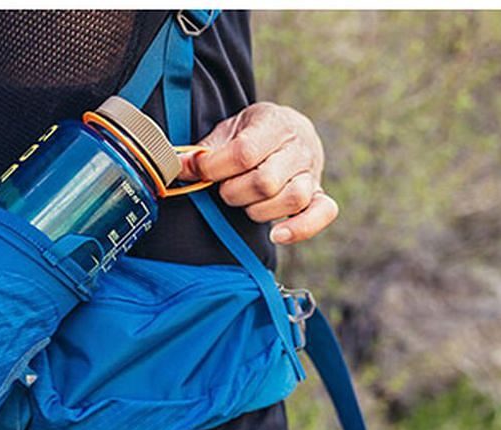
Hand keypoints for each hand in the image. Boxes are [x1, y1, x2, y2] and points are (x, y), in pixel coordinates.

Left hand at [178, 102, 337, 244]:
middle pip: (266, 181)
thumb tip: (178, 166)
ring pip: (290, 199)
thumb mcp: (228, 131)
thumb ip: (204, 150)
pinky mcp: (319, 196)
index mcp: (274, 123)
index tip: (195, 170)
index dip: (214, 167)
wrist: (289, 134)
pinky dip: (300, 228)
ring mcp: (312, 173)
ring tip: (245, 202)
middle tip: (225, 188)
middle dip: (234, 191)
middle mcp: (299, 147)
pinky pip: (322, 214)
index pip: (244, 152)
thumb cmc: (252, 135)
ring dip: (257, 209)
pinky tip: (276, 235)